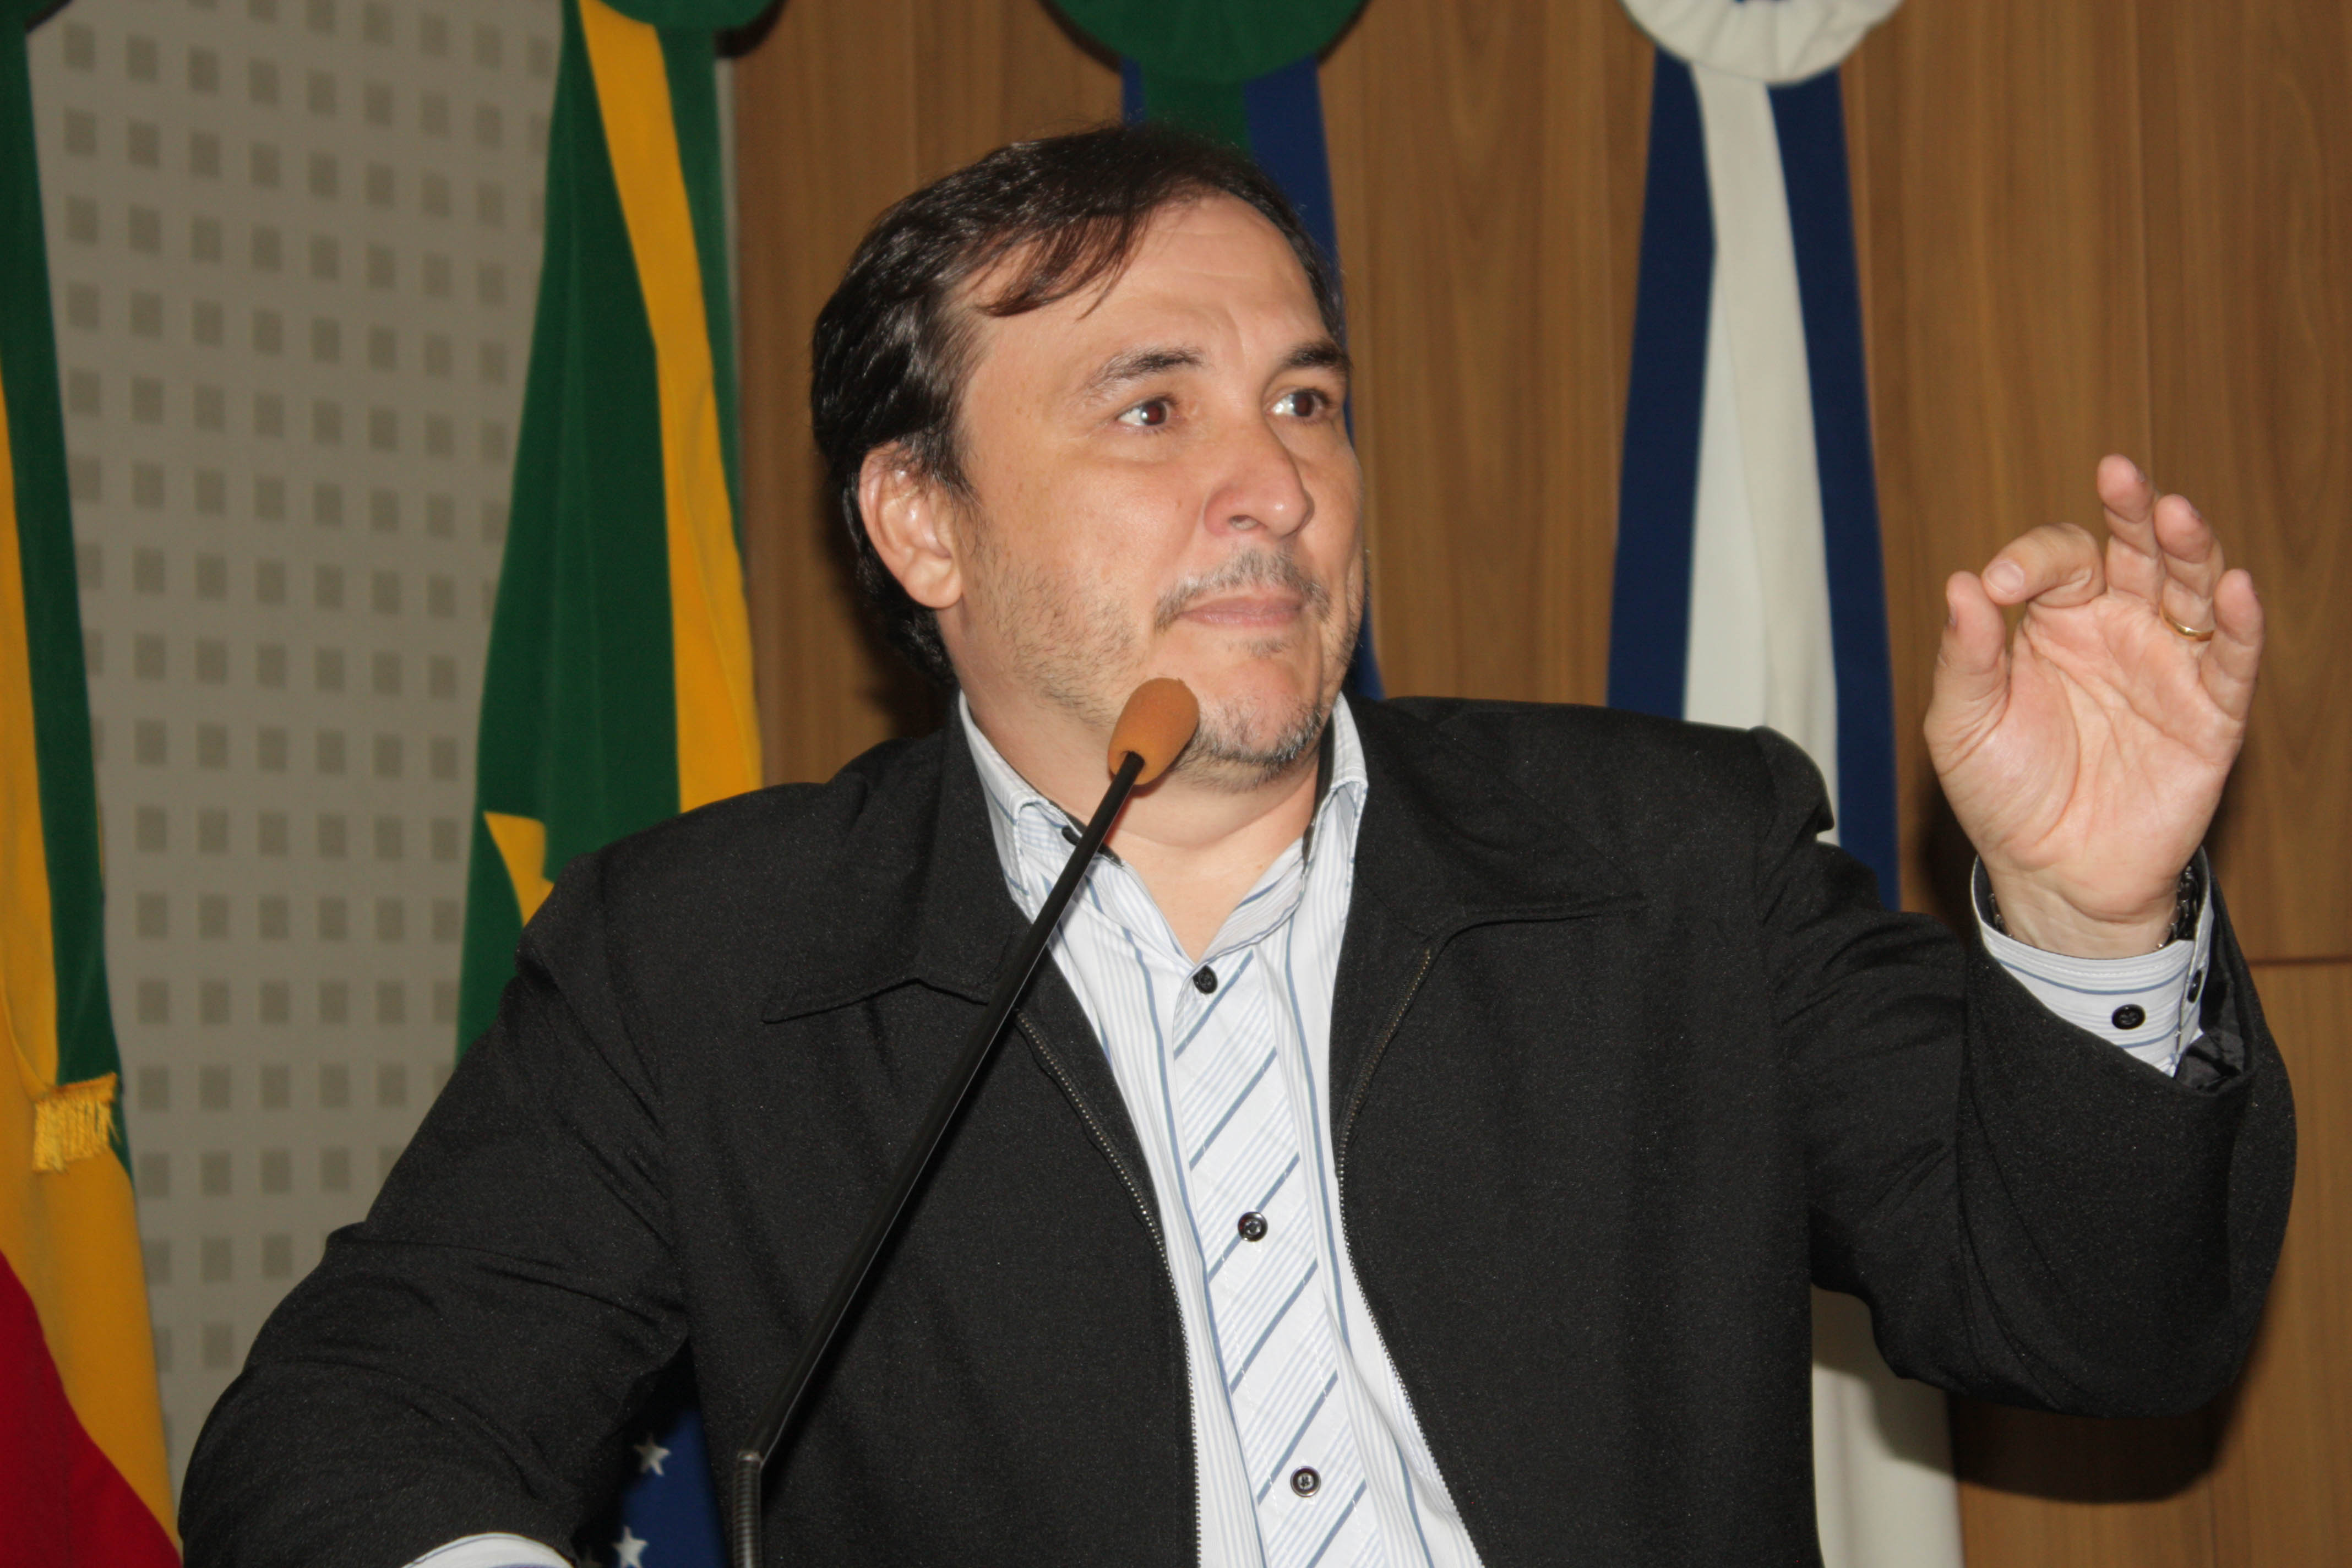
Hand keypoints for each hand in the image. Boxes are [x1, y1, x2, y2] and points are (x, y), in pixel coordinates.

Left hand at [1925, 455, 2261, 956]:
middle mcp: (2120, 629)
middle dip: (2134, 510)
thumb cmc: (2003, 791)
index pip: (2060, 560)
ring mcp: (2169, 666)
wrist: (2049, 872)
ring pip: (2192, 588)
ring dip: (2190, 548)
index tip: (1998, 586)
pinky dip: (2239, 623)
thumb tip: (1960, 582)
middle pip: (2139, 551)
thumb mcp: (1962, 724)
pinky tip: (2234, 590)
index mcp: (2058, 622)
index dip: (2030, 560)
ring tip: (2175, 513)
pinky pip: (2233, 660)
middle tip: (2119, 473)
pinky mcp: (2210, 714)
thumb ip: (1965, 656)